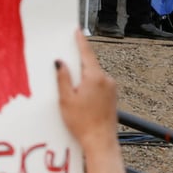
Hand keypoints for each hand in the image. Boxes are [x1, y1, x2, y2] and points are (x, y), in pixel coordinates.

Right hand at [56, 31, 128, 172]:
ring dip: (82, 77)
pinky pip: (98, 84)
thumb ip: (62, 78)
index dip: (80, 41)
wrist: (100, 142)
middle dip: (77, 63)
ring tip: (70, 90)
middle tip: (65, 62)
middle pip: (89, 64)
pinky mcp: (112, 97)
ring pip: (93, 75)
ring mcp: (111, 89)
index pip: (86, 53)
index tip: (77, 30)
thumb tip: (60, 62)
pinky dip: (88, 85)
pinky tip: (79, 97)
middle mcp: (106, 80)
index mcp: (95, 77)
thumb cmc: (82, 122)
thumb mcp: (66, 99)